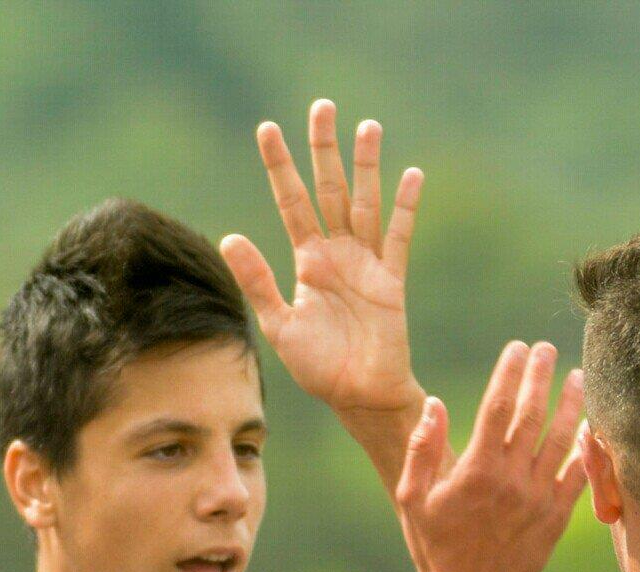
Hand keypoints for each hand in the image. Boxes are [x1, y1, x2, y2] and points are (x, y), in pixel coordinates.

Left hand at [221, 100, 424, 427]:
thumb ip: (257, 281)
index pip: (291, 202)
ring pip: (364, 203)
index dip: (280, 167)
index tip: (268, 129)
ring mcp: (366, 263)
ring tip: (367, 127)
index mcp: (308, 261)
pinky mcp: (391, 281)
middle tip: (322, 107)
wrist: (358, 396)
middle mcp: (337, 254)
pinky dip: (405, 208)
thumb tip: (230, 237)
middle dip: (324, 150)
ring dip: (366, 166)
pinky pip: (398, 237)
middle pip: (329, 189)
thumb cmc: (319, 367)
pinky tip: (410, 175)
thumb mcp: (279, 325)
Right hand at [396, 342, 585, 571]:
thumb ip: (422, 450)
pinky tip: (589, 426)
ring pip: (562, 439)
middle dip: (540, 375)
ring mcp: (539, 498)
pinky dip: (586, 448)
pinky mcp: (556, 518)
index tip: (516, 348)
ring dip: (571, 403)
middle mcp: (512, 480)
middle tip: (546, 348)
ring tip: (578, 376)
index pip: (497, 407)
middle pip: (533, 414)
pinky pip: (578, 475)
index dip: (508, 372)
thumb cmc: (436, 548)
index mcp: (476, 470)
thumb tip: (436, 405)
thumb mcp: (413, 500)